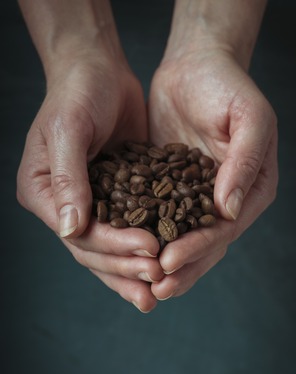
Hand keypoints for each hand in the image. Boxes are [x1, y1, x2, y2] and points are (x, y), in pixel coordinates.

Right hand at [17, 55, 162, 311]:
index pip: (78, 234)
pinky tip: (164, 264)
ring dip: (134, 270)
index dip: (113, 246)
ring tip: (160, 289)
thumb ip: (68, 179)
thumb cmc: (77, 92)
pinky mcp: (115, 197)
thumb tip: (68, 228)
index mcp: (42, 193)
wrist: (98, 70)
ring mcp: (90, 205)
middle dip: (126, 266)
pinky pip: (129, 229)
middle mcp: (63, 206)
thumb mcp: (68, 130)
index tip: (149, 249)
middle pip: (94, 250)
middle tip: (159, 277)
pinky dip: (144, 248)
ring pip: (111, 249)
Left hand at [148, 49, 277, 299]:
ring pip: (181, 238)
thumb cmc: (228, 85)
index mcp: (251, 188)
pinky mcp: (170, 188)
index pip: (225, 230)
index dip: (198, 249)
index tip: (170, 262)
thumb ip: (243, 163)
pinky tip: (127, 250)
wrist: (196, 64)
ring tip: (141, 283)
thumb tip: (229, 210)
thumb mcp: (248, 118)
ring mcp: (197, 196)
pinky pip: (158, 217)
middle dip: (181, 268)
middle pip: (204, 244)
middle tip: (154, 288)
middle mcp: (226, 199)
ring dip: (162, 262)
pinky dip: (145, 236)